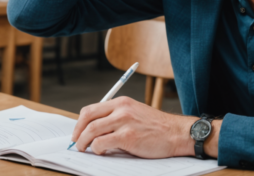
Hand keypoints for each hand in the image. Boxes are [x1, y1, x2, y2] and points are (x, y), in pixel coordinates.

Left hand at [71, 97, 200, 157]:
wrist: (177, 133)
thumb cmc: (157, 128)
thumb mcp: (136, 114)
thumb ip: (117, 118)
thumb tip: (96, 130)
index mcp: (122, 102)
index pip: (92, 109)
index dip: (80, 122)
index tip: (78, 132)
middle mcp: (121, 109)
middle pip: (88, 118)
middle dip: (78, 132)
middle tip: (76, 142)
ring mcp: (124, 122)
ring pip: (91, 130)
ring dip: (83, 142)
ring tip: (84, 149)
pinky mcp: (127, 137)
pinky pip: (101, 143)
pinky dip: (96, 149)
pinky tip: (101, 152)